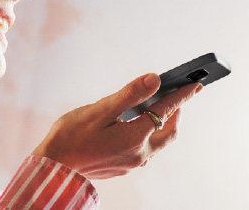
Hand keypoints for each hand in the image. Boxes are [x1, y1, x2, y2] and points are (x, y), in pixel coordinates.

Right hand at [31, 73, 201, 178]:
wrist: (52, 166)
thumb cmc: (71, 136)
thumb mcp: (100, 109)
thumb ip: (130, 95)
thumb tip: (155, 80)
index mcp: (136, 137)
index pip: (166, 111)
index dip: (182, 96)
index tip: (196, 85)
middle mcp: (139, 154)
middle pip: (169, 133)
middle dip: (176, 114)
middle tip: (177, 97)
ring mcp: (131, 163)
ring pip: (157, 143)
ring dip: (161, 126)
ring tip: (157, 109)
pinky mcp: (121, 167)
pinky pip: (144, 150)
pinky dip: (147, 135)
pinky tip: (136, 126)